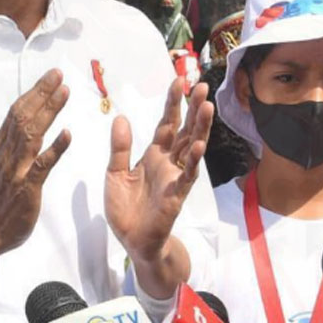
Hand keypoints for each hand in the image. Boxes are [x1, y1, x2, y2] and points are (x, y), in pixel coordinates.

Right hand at [0, 69, 70, 254]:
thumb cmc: (1, 195)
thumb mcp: (3, 161)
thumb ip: (14, 140)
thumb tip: (29, 116)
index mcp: (1, 145)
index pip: (17, 112)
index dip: (34, 92)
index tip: (51, 76)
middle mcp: (7, 153)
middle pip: (23, 116)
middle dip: (42, 93)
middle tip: (58, 75)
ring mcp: (16, 169)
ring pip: (32, 134)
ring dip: (49, 111)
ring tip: (64, 93)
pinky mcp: (27, 187)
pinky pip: (42, 165)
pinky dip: (55, 148)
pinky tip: (67, 134)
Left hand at [105, 78, 213, 262]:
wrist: (133, 241)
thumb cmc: (126, 209)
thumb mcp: (114, 174)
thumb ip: (120, 148)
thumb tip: (121, 117)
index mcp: (154, 154)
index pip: (166, 123)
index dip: (173, 103)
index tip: (179, 81)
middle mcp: (169, 162)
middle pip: (185, 129)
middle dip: (193, 108)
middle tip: (201, 85)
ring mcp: (176, 177)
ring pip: (192, 147)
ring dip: (200, 127)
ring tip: (207, 106)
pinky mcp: (177, 195)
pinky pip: (188, 175)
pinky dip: (194, 160)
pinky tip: (199, 146)